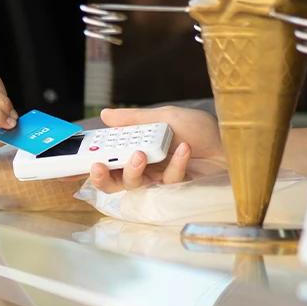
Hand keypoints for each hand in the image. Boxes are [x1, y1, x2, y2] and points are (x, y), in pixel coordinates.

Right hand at [89, 106, 227, 192]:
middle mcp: (144, 168)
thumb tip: (105, 115)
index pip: (106, 159)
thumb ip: (135, 120)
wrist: (234, 144)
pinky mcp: (176, 190)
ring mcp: (159, 181)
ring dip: (132, 171)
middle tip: (100, 166)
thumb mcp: (167, 117)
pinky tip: (184, 149)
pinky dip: (175, 165)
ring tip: (142, 154)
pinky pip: (167, 182)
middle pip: (112, 181)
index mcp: (136, 148)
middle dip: (101, 176)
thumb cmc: (203, 130)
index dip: (87, 163)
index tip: (72, 163)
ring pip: (132, 186)